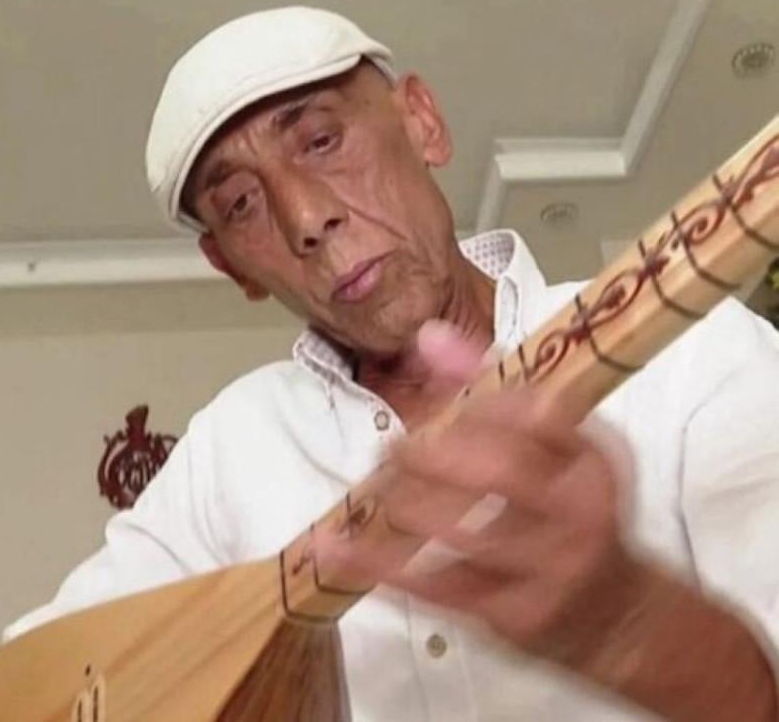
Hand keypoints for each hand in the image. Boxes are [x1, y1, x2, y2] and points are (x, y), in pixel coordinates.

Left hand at [321, 321, 654, 670]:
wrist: (615, 614)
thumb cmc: (568, 510)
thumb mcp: (552, 446)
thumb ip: (490, 386)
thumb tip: (427, 334)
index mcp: (591, 459)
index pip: (534, 410)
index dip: (472, 399)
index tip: (432, 406)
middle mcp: (580, 511)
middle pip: (500, 469)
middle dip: (432, 453)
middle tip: (393, 450)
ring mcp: (550, 567)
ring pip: (463, 530)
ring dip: (405, 504)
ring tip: (380, 490)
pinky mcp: (515, 614)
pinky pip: (437, 587)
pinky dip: (378, 565)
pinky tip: (335, 549)